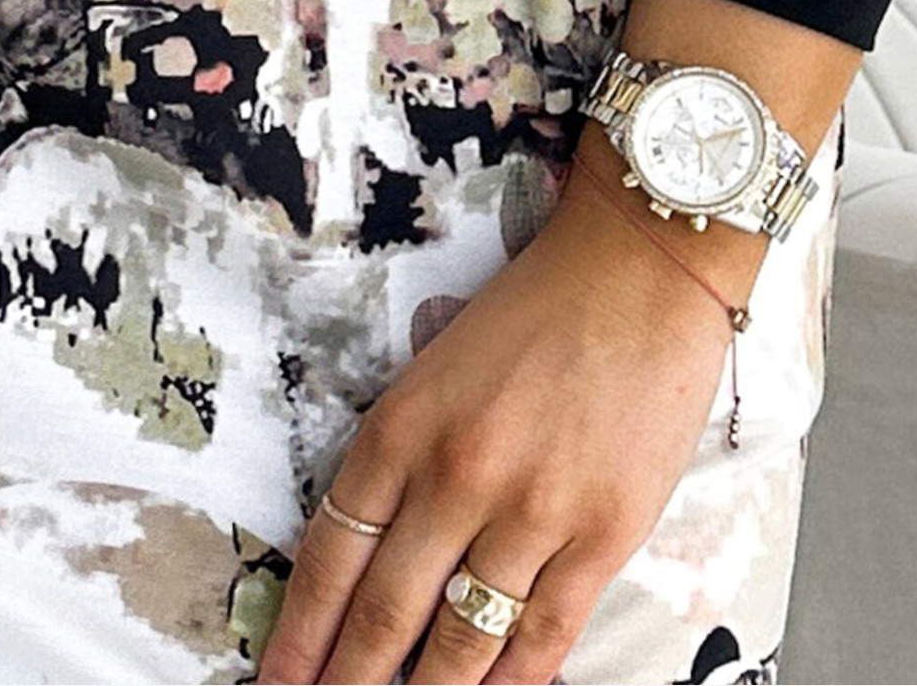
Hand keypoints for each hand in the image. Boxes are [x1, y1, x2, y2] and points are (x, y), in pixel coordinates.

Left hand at [256, 139, 745, 685]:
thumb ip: (403, 454)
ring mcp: (532, 512)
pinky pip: (544, 637)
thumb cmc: (535, 310)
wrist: (639, 272)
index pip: (332, 555)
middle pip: (384, 615)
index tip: (278, 682)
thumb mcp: (435, 369)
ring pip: (461, 643)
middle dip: (346, 684)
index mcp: (402, 426)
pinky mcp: (603, 535)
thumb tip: (372, 550)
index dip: (300, 633)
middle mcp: (456, 476)